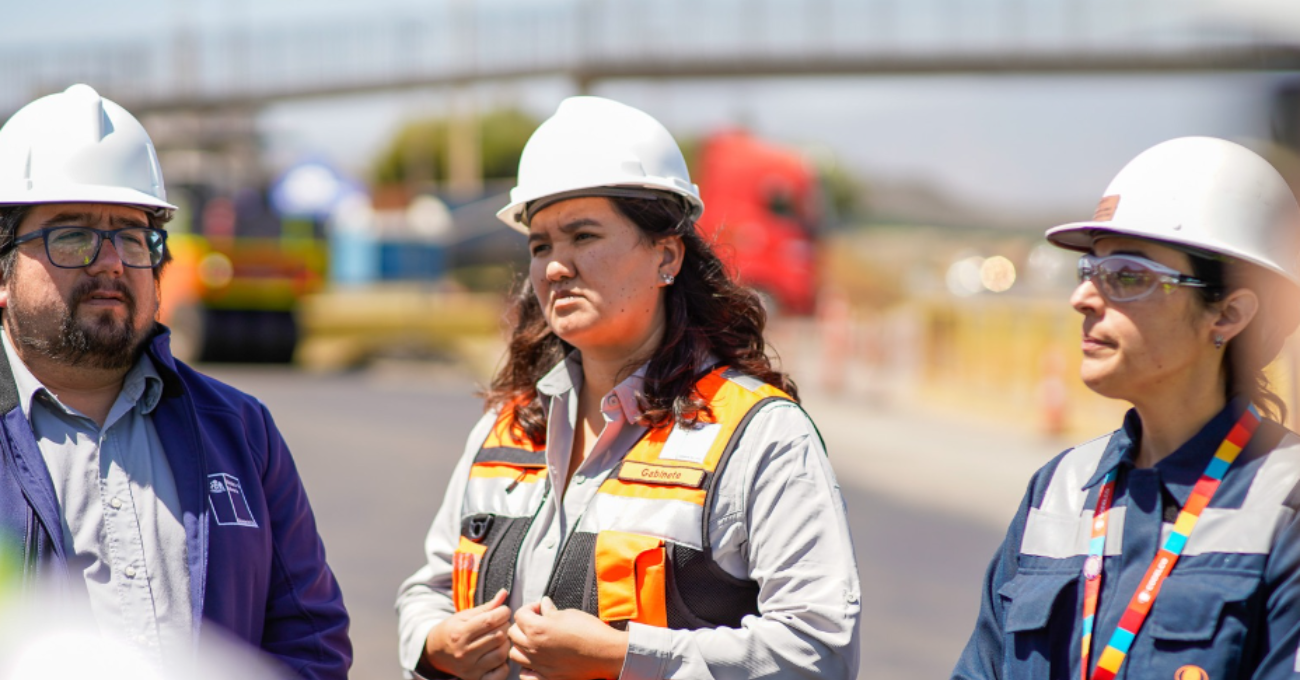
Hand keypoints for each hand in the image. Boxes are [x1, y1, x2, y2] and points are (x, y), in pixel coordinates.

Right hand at [423, 588, 512, 679]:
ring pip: (502, 654)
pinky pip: (500, 673)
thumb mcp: (465, 615)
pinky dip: (504, 664)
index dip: (503, 613)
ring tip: (501, 638)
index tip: (503, 611)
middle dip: (506, 626)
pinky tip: (497, 654)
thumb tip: (504, 593)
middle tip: (503, 623)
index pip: (490, 621)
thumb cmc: (453, 630)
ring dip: (506, 643)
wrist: (436, 652)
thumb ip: (486, 607)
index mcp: (460, 633)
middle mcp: (464, 653)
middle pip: (498, 636)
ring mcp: (470, 669)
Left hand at [508, 597, 628, 679]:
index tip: (540, 608)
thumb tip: (544, 605)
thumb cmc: (590, 631)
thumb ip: (551, 611)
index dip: (530, 608)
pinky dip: (527, 667)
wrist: (606, 654)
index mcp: (537, 629)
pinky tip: (537, 660)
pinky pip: (525, 674)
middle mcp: (534, 648)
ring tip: (534, 641)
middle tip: (537, 622)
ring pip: (515, 654)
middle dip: (522, 625)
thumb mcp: (569, 614)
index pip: (520, 614)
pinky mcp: (547, 677)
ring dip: (521, 645)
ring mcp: (539, 665)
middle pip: (513, 634)